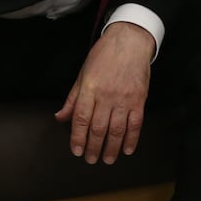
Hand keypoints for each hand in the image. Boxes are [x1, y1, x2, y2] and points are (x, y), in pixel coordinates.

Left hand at [53, 21, 153, 164]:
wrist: (130, 40)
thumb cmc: (104, 55)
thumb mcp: (83, 73)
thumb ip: (73, 98)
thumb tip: (61, 118)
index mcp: (90, 89)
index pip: (81, 119)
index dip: (78, 138)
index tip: (76, 151)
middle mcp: (106, 95)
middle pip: (98, 128)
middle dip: (93, 147)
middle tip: (91, 160)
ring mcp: (124, 98)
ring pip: (117, 129)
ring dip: (112, 147)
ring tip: (108, 159)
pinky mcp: (139, 99)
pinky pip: (136, 123)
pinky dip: (132, 138)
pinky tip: (128, 149)